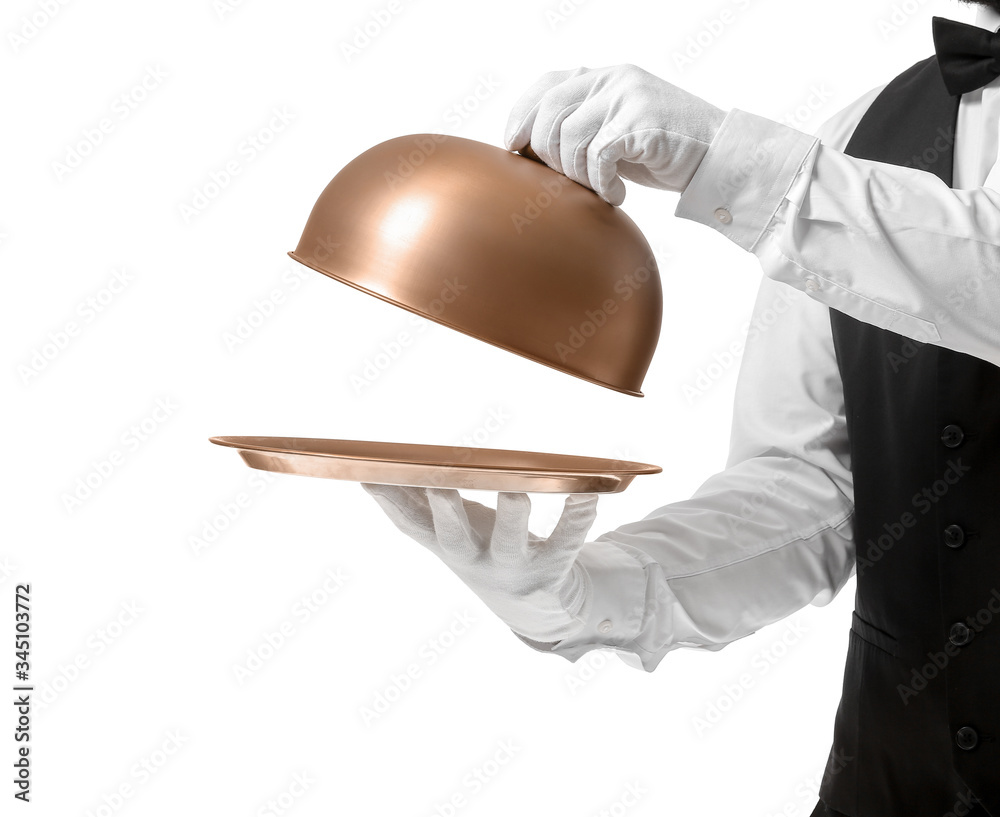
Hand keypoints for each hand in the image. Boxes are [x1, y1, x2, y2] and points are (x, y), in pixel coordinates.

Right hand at [362, 484, 598, 642]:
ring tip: (515, 490)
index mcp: (448, 546)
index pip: (412, 526)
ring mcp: (513, 569)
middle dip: (447, 514)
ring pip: (509, 544)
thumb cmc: (484, 550)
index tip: (371, 476)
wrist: (535, 606)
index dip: (389, 504)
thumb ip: (414, 507)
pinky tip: (587, 495)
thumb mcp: (449, 533)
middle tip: (440, 486)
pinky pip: (566, 542)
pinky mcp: (551, 570)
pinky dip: (577, 518)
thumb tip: (369, 476)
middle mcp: (476, 561)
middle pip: (455, 540)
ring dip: (511, 516)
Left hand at [505, 64, 726, 204]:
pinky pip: (599, 155)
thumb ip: (583, 129)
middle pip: (550, 113)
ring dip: (578, 174)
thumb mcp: (616, 134)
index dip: (522, 114)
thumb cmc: (663, 153)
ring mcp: (628, 97)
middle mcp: (613, 79)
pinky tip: (618, 194)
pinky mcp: (641, 121)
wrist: (717, 157)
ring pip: (570, 137)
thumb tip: (531, 149)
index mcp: (603, 77)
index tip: (512, 144)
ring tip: (599, 189)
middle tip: (569, 182)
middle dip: (548, 155)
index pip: (547, 85)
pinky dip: (601, 182)